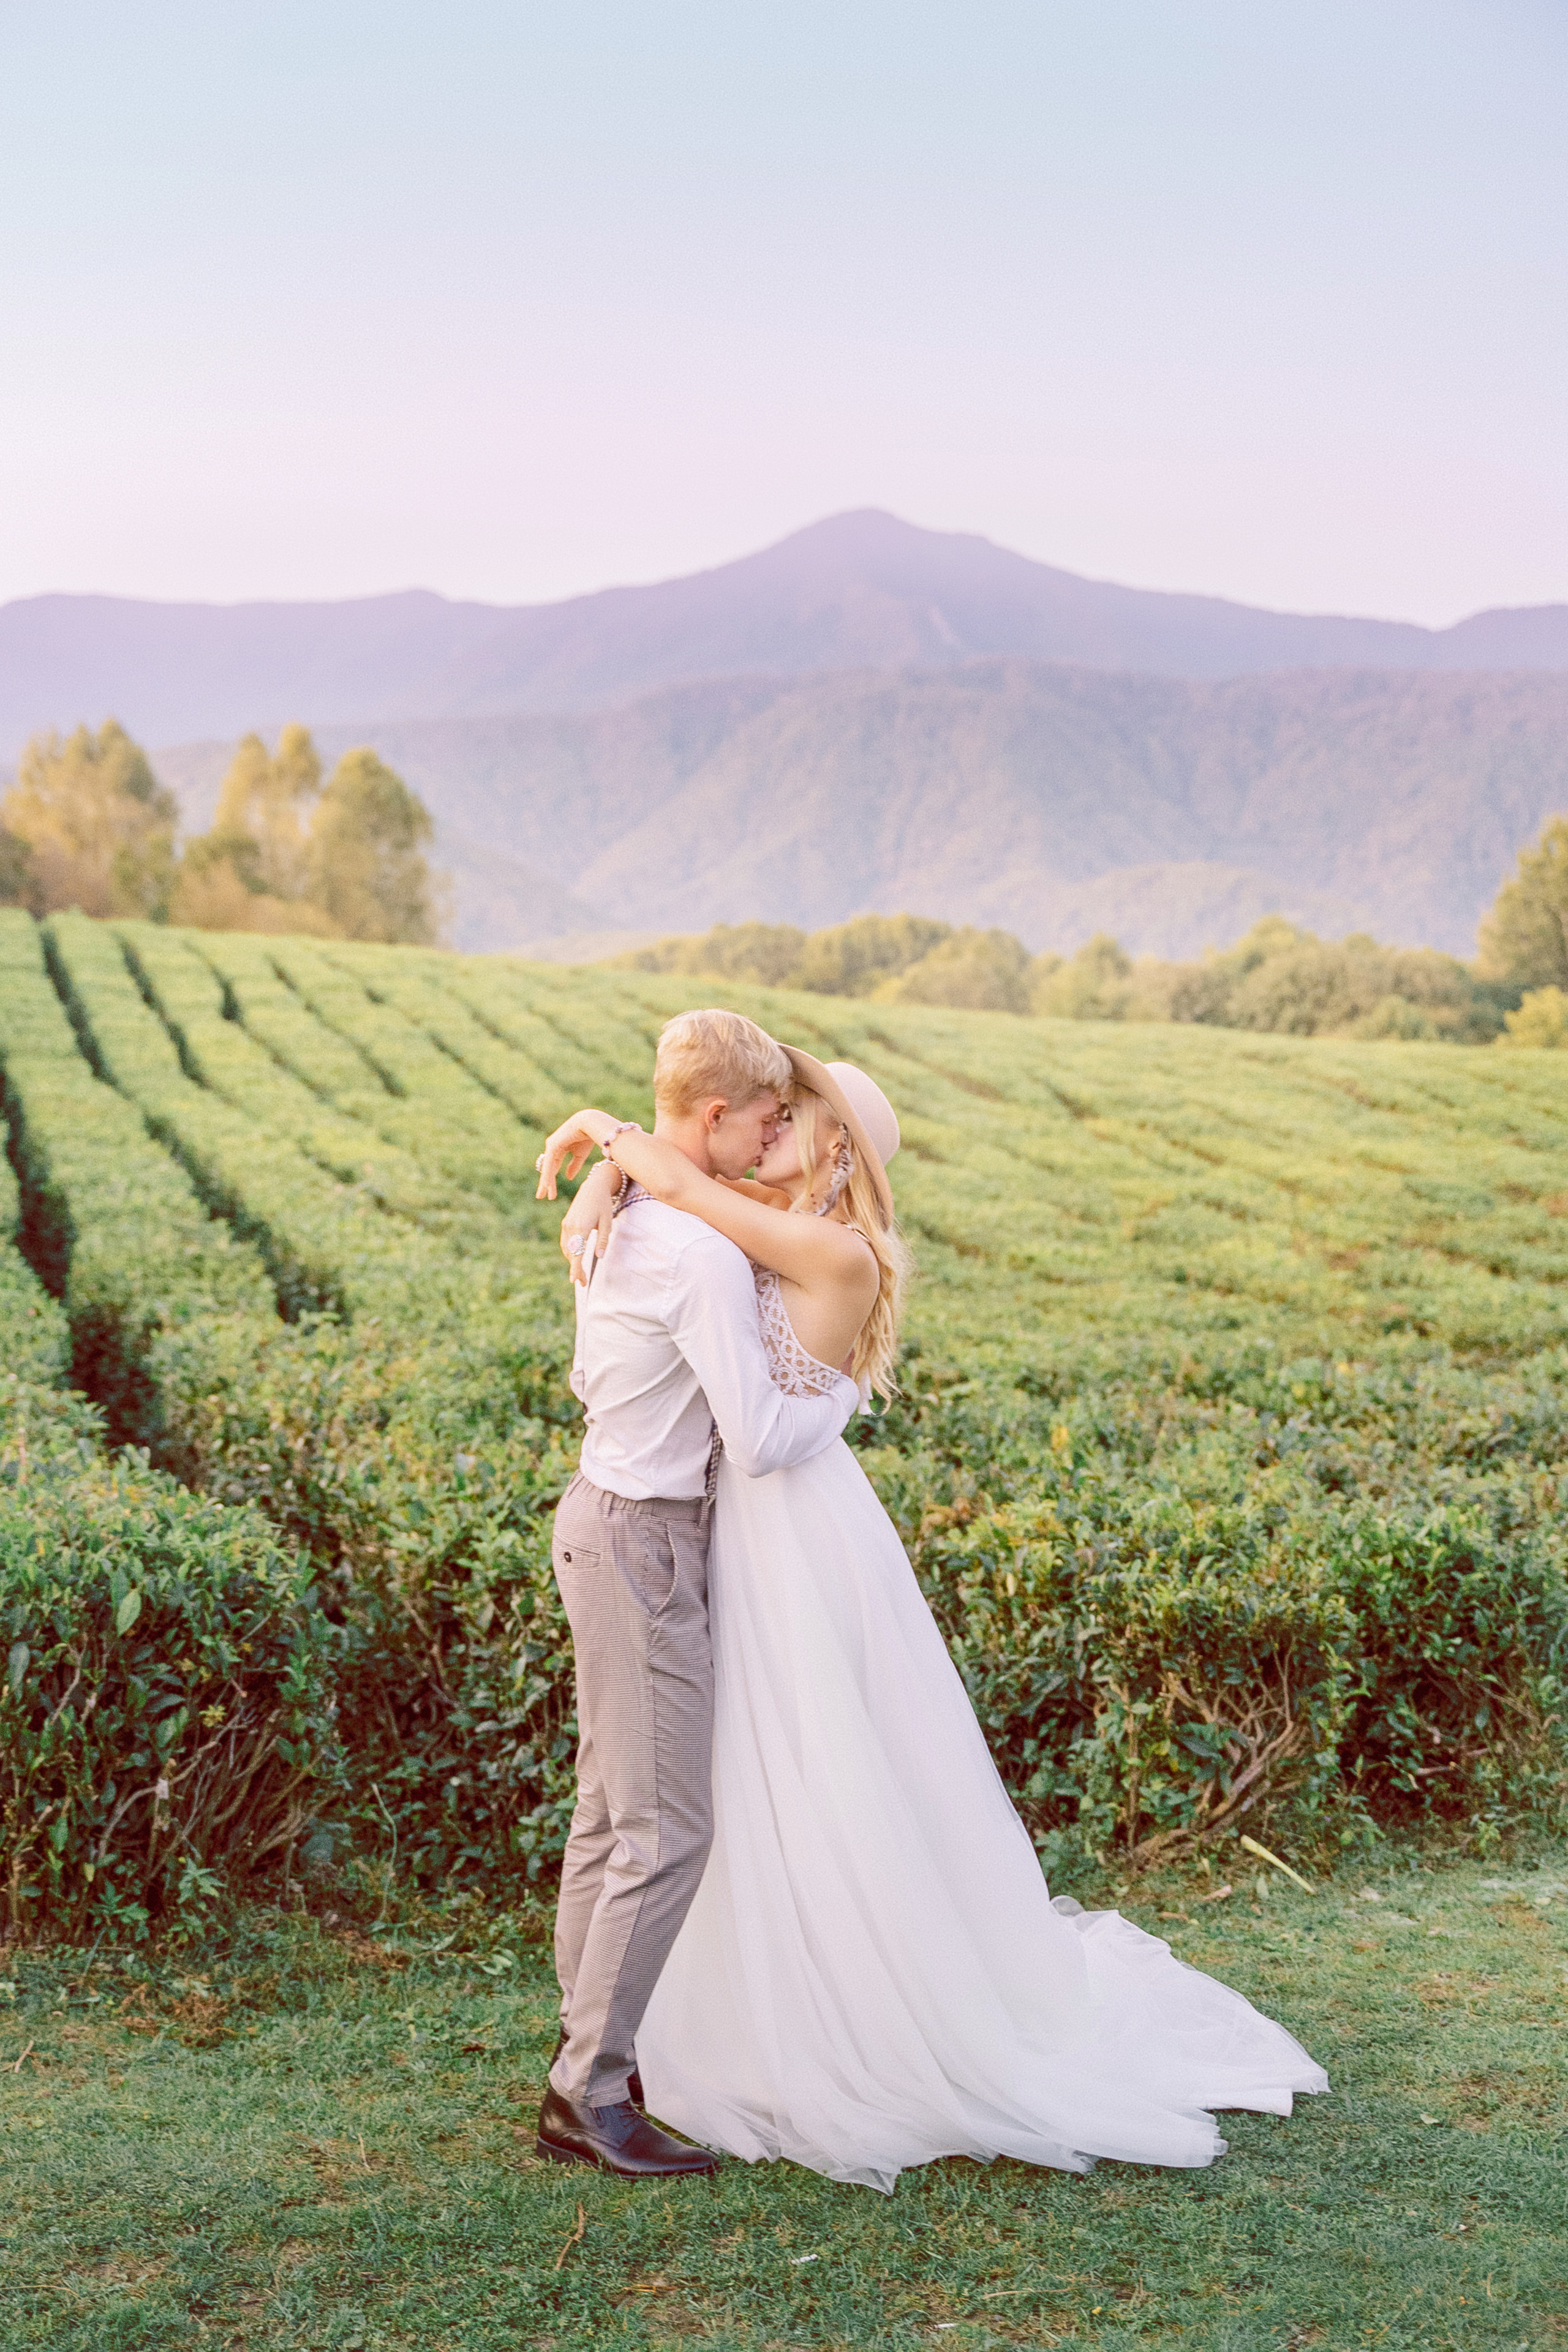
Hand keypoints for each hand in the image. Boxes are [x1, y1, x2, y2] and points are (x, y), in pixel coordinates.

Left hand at [535, 1108, 620, 1198]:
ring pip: (547, 1168)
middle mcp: (552, 1147)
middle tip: (540, 1197)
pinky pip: (550, 1163)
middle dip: (545, 1184)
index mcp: (559, 1149)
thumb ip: (574, 1166)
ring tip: (542, 1196)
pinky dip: (548, 1174)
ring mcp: (551, 1145)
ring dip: (546, 1183)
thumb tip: (567, 1178)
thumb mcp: (580, 1155)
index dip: (551, 1180)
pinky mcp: (553, 1145)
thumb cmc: (587, 1137)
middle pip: (548, 1169)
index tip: (550, 1194)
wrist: (590, 1124)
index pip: (553, 1168)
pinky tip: (546, 1184)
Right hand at [559, 1161, 619, 1284]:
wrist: (592, 1187)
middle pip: (570, 1254)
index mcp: (581, 1227)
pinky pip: (565, 1242)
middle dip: (575, 1269)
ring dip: (572, 1261)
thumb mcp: (607, 1222)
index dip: (575, 1268)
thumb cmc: (603, 1204)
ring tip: (580, 1273)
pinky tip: (576, 1257)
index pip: (577, 1253)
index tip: (575, 1280)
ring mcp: (566, 1224)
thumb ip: (603, 1240)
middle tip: (582, 1282)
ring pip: (566, 1249)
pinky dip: (570, 1252)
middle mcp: (570, 1227)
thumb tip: (599, 1256)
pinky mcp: (565, 1222)